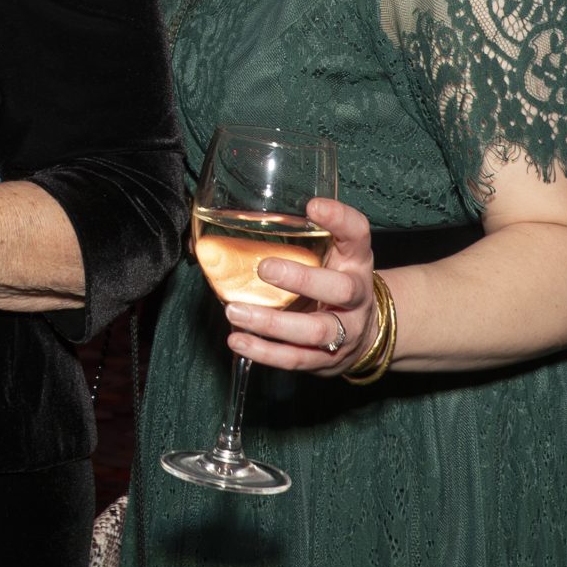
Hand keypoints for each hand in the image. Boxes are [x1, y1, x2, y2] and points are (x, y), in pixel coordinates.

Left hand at [222, 197, 377, 376]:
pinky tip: (238, 340)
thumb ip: (284, 239)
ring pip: (316, 330)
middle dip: (302, 280)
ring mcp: (346, 330)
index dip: (340, 219)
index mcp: (355, 260)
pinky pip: (296, 358)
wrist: (362, 331)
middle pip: (341, 289)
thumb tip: (203, 241)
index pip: (357, 234)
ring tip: (235, 312)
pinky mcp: (327, 359)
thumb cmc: (328, 279)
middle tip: (265, 268)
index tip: (313, 208)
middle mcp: (357, 295)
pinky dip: (265, 352)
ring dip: (273, 323)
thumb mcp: (322, 253)